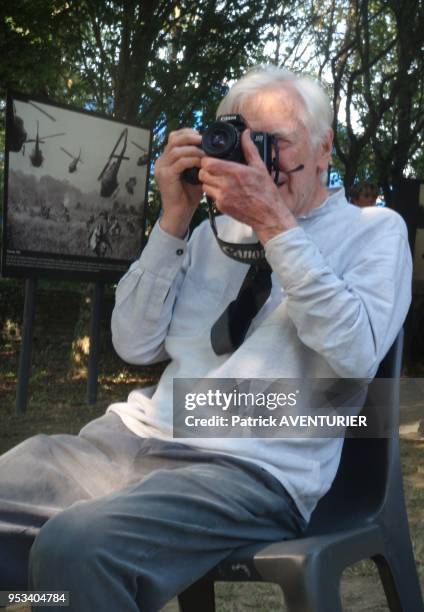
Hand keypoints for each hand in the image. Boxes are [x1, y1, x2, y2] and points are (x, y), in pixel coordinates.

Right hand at [154, 128, 204, 237]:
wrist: (179, 214)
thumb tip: (211, 149)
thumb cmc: (188, 196)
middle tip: (204, 141)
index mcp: (166, 159)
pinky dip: (192, 160)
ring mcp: (161, 168)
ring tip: (205, 154)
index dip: (188, 133)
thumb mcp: (194, 174)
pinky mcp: (165, 175)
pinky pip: (180, 161)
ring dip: (193, 149)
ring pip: (177, 149)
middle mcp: (161, 161)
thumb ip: (197, 161)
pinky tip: (200, 163)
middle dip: (191, 137)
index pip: (174, 137)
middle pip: (174, 138)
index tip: (201, 137)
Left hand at [199, 129, 296, 243]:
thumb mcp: (260, 168)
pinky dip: (214, 193)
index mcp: (235, 172)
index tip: (211, 159)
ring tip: (217, 180)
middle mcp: (226, 185)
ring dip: (208, 182)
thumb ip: (250, 149)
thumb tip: (246, 134)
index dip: (207, 160)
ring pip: (204, 185)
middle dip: (206, 170)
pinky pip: (211, 197)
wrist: (268, 216)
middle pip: (202, 174)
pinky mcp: (222, 207)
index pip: (208, 163)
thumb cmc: (266, 193)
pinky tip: (224, 191)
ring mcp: (223, 197)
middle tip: (213, 169)